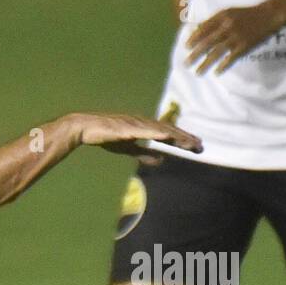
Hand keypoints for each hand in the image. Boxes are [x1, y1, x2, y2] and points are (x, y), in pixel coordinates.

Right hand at [69, 112, 202, 163]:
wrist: (86, 127)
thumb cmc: (105, 136)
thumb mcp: (128, 148)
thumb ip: (144, 154)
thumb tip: (160, 161)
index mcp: (145, 128)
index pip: (168, 134)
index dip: (182, 139)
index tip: (196, 146)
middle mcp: (144, 123)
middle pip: (168, 130)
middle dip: (184, 138)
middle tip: (200, 146)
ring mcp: (135, 124)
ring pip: (159, 130)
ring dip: (174, 136)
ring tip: (188, 143)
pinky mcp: (126, 127)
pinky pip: (142, 131)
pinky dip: (154, 132)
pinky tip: (165, 136)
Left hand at [184, 0, 285, 74]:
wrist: (270, 15)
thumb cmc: (246, 14)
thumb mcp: (229, 12)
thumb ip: (213, 21)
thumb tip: (195, 29)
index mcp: (222, 16)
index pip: (203, 29)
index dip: (193, 39)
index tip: (186, 47)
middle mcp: (227, 26)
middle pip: (206, 43)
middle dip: (194, 55)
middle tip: (185, 64)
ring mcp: (236, 37)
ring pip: (216, 53)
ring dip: (205, 65)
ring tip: (197, 73)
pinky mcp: (244, 46)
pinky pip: (230, 58)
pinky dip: (222, 66)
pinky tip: (216, 72)